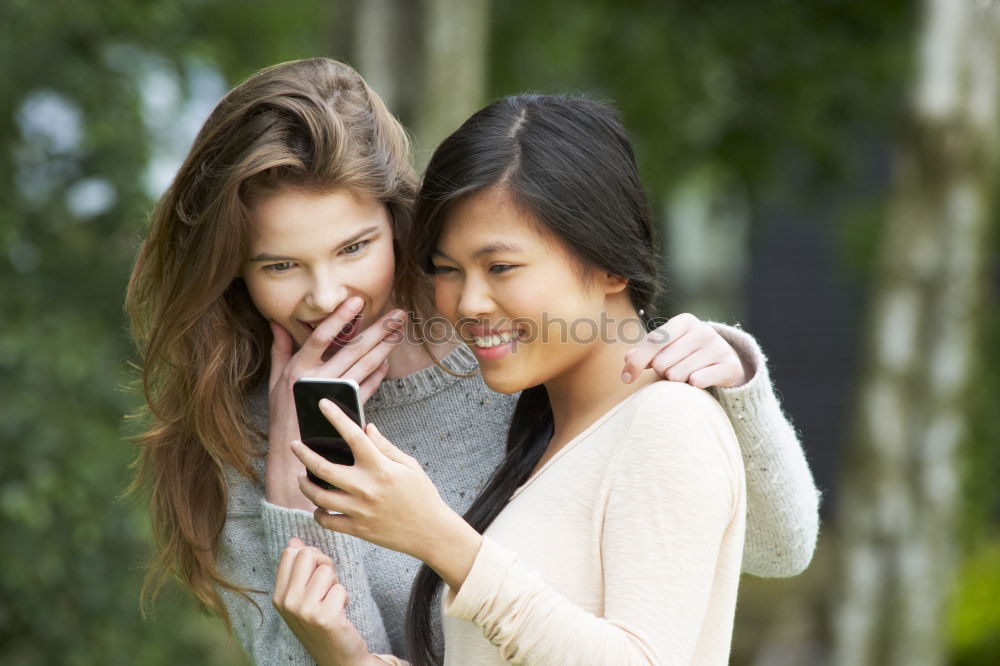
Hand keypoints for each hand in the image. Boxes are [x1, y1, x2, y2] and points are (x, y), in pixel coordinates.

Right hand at [266, 298, 404, 508]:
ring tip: (399, 333)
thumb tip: (276, 322)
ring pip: (364, 367)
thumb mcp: (275, 380)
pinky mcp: (347, 411)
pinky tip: (387, 363)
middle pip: (352, 350)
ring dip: (384, 349)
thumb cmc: (283, 413)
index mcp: (298, 369)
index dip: (340, 318)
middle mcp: (316, 380)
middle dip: (377, 330)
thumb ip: (279, 349)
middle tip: (398, 315)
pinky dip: (379, 375)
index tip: (358, 301)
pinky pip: (367, 389)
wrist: (295, 454)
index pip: (321, 337)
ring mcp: (334, 397)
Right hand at [272, 538, 370, 665]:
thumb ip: (296, 570)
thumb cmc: (321, 622)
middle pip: (309, 555)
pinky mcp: (324, 617)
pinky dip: (344, 598)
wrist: (337, 656)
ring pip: (327, 570)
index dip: (311, 556)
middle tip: (328, 586)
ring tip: (332, 603)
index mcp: (278, 595)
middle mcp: (287, 602)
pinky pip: (341, 588)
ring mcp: (304, 610)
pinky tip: (339, 614)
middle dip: (324, 564)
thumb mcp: (301, 597)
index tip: (315, 573)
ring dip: (336, 584)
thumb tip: (295, 541)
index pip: (291, 553)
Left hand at [291, 400, 481, 590]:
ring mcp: (360, 510)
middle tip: (295, 445)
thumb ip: (385, 447)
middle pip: (323, 468)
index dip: (336, 417)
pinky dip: (318, 513)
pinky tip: (318, 506)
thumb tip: (367, 428)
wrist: (431, 532)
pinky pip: (327, 521)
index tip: (322, 404)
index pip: (353, 436)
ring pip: (319, 496)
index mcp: (381, 467)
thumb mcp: (409, 466)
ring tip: (300, 477)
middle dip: (304, 454)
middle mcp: (366, 488)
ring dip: (304, 484)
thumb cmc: (422, 496)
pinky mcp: (357, 529)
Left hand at [622, 313, 750, 388]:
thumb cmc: (688, 354)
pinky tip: (698, 381)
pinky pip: (698, 381)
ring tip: (686, 374)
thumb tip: (626, 358)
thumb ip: (645, 352)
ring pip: (678, 375)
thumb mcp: (668, 348)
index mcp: (684, 321)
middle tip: (672, 370)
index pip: (653, 341)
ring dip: (677, 380)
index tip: (625, 379)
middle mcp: (702, 331)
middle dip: (662, 372)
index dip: (637, 362)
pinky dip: (693, 385)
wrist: (726, 362)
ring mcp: (718, 347)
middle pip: (662, 362)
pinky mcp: (730, 365)